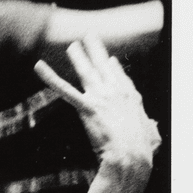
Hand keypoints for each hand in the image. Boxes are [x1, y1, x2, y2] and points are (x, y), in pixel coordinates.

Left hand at [34, 36, 160, 178]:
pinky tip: (39, 67)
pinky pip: (64, 89)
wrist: (130, 155)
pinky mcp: (87, 107)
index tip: (109, 60)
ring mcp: (102, 97)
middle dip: (95, 51)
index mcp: (131, 99)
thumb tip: (153, 129)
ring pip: (86, 72)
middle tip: (89, 37)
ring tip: (72, 46)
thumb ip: (150, 130)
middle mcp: (117, 92)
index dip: (113, 68)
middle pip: (103, 67)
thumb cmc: (141, 152)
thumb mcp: (151, 137)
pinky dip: (50, 78)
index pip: (121, 78)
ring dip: (77, 57)